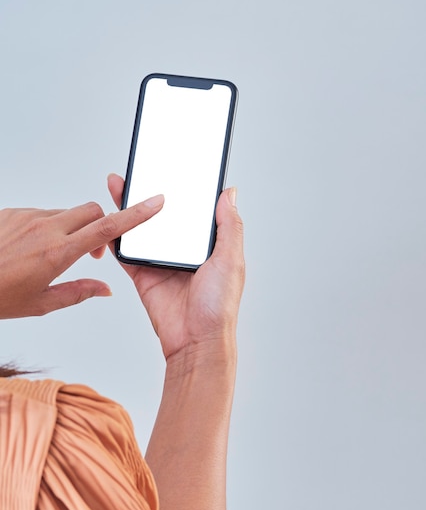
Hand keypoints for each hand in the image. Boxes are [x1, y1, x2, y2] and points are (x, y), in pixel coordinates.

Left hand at [0, 195, 163, 318]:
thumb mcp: (41, 303)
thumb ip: (78, 291)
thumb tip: (105, 288)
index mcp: (58, 253)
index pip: (107, 229)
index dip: (135, 215)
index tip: (153, 204)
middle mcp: (45, 228)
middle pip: (92, 211)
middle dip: (102, 226)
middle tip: (92, 252)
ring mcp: (27, 216)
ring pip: (66, 213)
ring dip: (71, 229)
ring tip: (52, 255)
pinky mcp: (11, 212)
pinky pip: (41, 213)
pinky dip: (47, 227)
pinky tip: (30, 249)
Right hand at [107, 174, 244, 362]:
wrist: (195, 342)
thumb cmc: (219, 306)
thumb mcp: (231, 259)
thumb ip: (229, 225)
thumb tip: (229, 193)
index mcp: (207, 245)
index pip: (193, 211)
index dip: (184, 191)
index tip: (175, 168)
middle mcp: (184, 251)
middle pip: (164, 216)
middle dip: (152, 193)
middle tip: (142, 169)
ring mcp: (162, 262)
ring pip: (143, 229)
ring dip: (131, 209)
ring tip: (121, 185)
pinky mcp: (143, 275)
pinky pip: (127, 253)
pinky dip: (118, 237)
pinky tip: (110, 216)